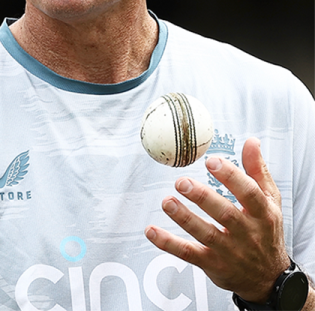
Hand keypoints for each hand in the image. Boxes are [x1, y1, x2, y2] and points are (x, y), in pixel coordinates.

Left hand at [145, 137, 289, 302]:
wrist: (268, 278)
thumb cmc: (266, 232)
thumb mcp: (270, 202)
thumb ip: (258, 172)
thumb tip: (251, 142)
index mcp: (262, 214)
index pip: (248, 193)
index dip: (231, 177)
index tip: (212, 161)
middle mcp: (246, 233)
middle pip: (224, 214)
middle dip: (202, 197)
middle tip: (181, 181)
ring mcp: (229, 251)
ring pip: (205, 234)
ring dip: (184, 218)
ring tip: (166, 201)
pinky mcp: (212, 264)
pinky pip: (188, 254)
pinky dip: (168, 243)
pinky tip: (151, 231)